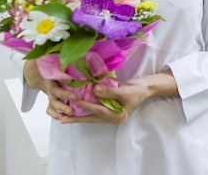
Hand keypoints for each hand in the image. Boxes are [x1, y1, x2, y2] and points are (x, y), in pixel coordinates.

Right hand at [23, 60, 76, 120]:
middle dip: (65, 95)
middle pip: (56, 91)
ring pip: (53, 102)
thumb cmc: (53, 66)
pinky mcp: (50, 102)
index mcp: (54, 74)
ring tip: (70, 112)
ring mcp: (50, 95)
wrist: (37, 73)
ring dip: (61, 108)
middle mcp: (51, 85)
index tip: (70, 80)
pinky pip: (50, 110)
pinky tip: (62, 118)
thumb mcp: (57, 59)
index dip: (64, 78)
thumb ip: (65, 56)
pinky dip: (55, 115)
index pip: (58, 75)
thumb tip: (80, 51)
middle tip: (75, 97)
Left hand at [59, 70, 177, 124]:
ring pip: (91, 117)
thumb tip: (94, 89)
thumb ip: (109, 91)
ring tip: (64, 117)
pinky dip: (84, 110)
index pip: (99, 111)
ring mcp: (110, 115)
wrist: (144, 88)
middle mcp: (112, 118)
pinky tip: (75, 109)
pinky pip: (94, 112)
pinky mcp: (108, 110)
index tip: (76, 101)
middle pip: (92, 119)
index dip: (88, 105)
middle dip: (77, 118)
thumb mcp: (124, 90)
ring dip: (78, 116)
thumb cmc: (136, 90)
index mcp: (118, 116)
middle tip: (63, 119)